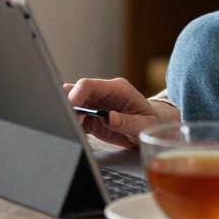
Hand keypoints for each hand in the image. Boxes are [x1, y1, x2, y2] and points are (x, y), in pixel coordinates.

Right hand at [63, 77, 177, 148]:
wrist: (149, 129)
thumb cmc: (149, 123)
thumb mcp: (144, 124)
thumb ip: (127, 122)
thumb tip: (110, 117)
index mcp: (117, 89)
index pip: (90, 85)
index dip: (76, 94)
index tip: (70, 108)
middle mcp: (103, 94)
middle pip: (77, 93)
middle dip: (69, 106)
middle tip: (69, 122)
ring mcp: (96, 106)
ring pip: (74, 105)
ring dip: (70, 116)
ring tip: (73, 129)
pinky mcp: (92, 119)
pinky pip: (77, 119)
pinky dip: (73, 126)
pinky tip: (76, 133)